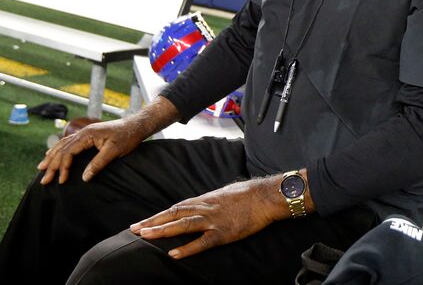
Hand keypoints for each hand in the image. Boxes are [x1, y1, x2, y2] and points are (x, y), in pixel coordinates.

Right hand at [37, 117, 147, 184]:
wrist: (136, 125)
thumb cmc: (127, 137)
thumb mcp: (114, 151)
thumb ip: (98, 163)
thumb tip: (84, 177)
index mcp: (88, 135)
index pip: (69, 152)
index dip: (64, 167)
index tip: (61, 180)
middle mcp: (83, 132)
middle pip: (62, 149)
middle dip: (52, 164)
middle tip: (44, 179)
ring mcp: (85, 133)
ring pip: (63, 145)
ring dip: (52, 157)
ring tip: (42, 167)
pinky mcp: (88, 135)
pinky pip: (69, 142)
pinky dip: (59, 149)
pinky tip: (52, 153)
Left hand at [130, 178, 280, 258]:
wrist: (266, 196)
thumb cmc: (248, 194)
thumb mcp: (224, 193)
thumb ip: (210, 201)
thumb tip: (199, 206)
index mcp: (205, 200)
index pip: (176, 208)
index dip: (157, 216)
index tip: (141, 222)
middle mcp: (205, 208)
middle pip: (174, 215)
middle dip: (153, 222)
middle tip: (133, 228)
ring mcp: (214, 220)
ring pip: (183, 225)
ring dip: (163, 230)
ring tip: (145, 235)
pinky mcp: (224, 232)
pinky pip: (203, 242)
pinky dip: (188, 248)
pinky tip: (174, 253)